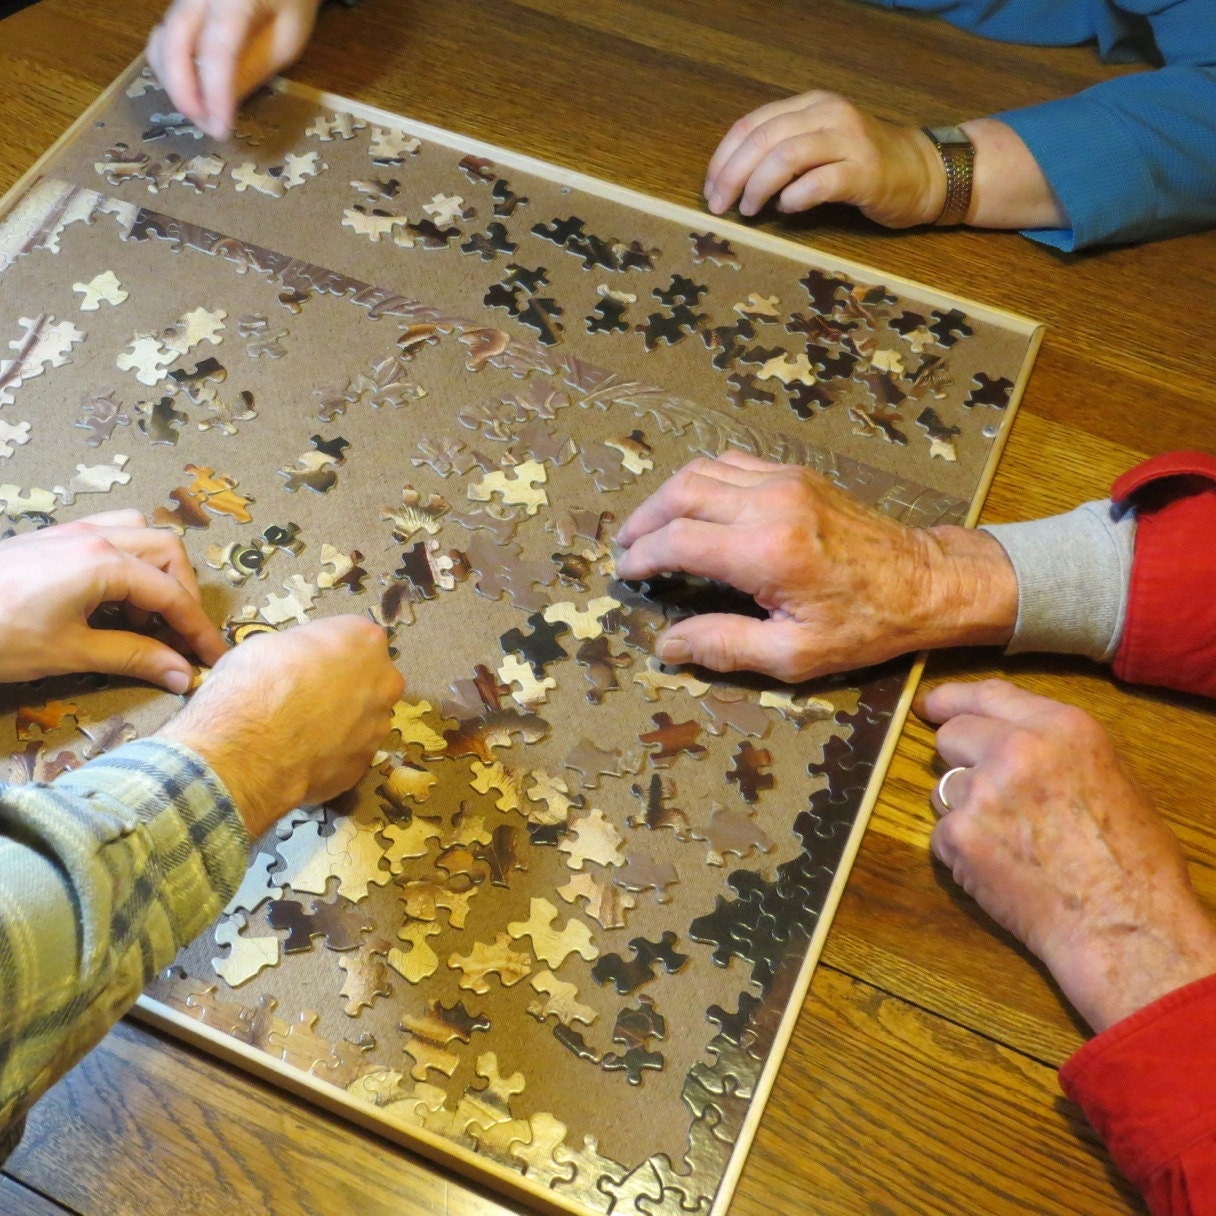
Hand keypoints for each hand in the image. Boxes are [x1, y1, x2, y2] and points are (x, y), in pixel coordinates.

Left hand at [0, 509, 226, 691]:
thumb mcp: (69, 652)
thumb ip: (132, 656)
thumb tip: (181, 674)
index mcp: (103, 562)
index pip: (171, 594)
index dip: (196, 629)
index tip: (212, 658)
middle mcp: (94, 536)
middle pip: (167, 552)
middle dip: (182, 594)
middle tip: (178, 636)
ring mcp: (71, 532)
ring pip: (140, 532)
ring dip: (157, 569)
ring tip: (144, 612)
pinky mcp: (52, 538)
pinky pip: (110, 532)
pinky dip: (128, 559)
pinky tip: (112, 594)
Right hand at [146, 0, 321, 139]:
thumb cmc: (290, 0)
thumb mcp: (287, 37)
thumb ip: (255, 66)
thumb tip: (225, 104)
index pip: (216, 47)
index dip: (216, 93)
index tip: (221, 129)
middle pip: (173, 40)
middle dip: (184, 92)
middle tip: (206, 126)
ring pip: (161, 41)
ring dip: (176, 84)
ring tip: (204, 114)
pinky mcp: (179, 5)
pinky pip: (165, 38)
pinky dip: (175, 71)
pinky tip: (195, 93)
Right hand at [158, 615, 403, 834]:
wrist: (247, 748)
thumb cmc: (256, 682)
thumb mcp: (273, 643)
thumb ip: (307, 650)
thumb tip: (304, 662)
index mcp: (364, 640)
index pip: (355, 639)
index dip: (327, 652)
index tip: (306, 663)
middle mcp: (383, 681)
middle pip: (369, 680)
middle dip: (344, 687)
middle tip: (306, 698)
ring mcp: (377, 726)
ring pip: (363, 720)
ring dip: (340, 724)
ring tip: (299, 733)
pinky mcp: (363, 764)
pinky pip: (347, 754)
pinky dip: (329, 755)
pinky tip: (300, 757)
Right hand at [614, 451, 1015, 682]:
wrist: (926, 581)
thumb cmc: (865, 625)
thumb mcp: (794, 654)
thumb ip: (724, 646)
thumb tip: (666, 645)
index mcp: (766, 552)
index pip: (677, 541)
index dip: (642, 557)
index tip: (627, 574)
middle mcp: (770, 504)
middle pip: (681, 494)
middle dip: (644, 520)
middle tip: (626, 547)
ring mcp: (784, 481)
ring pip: (702, 470)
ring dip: (667, 496)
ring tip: (649, 525)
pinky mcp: (796, 474)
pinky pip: (732, 463)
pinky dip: (701, 480)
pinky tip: (693, 505)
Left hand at [704, 91, 942, 223]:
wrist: (923, 172)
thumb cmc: (863, 166)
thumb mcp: (818, 146)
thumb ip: (782, 152)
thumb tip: (732, 180)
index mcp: (810, 105)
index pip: (752, 124)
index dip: (723, 157)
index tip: (709, 187)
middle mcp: (828, 115)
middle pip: (764, 139)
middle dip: (732, 174)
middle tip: (718, 205)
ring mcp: (848, 141)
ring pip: (786, 156)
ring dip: (757, 186)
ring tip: (748, 209)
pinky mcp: (865, 172)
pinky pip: (819, 183)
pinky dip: (794, 198)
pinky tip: (786, 209)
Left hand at [923, 679, 1215, 1032]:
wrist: (1124, 926)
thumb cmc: (1133, 861)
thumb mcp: (1110, 776)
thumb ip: (1054, 747)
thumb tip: (1010, 737)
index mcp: (1063, 728)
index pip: (988, 693)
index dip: (953, 699)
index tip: (932, 706)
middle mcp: (1017, 749)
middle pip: (952, 736)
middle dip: (961, 760)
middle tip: (987, 793)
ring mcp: (982, 791)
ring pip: (944, 788)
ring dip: (963, 810)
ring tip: (1011, 843)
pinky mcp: (959, 835)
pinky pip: (942, 834)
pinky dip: (962, 852)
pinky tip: (1001, 870)